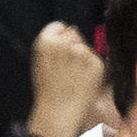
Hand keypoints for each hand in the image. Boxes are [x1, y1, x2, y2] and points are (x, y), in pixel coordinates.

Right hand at [27, 21, 111, 136]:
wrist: (58, 111)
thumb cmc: (48, 89)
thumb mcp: (41, 61)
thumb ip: (53, 44)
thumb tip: (69, 30)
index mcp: (47, 40)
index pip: (59, 26)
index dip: (60, 38)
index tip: (60, 51)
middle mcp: (65, 42)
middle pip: (74, 33)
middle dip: (73, 45)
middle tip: (67, 67)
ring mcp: (82, 52)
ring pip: (85, 46)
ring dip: (83, 56)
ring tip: (74, 75)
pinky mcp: (96, 63)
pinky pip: (96, 59)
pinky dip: (92, 68)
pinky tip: (83, 80)